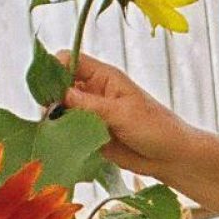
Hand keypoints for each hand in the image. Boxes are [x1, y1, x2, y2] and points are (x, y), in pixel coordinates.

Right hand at [55, 50, 197, 174]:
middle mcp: (93, 92)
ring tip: (53, 131)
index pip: (70, 60)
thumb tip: (58, 96)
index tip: (46, 87)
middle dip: (50, 97)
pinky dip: (61, 136)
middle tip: (49, 115)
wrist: (171, 157)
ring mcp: (90, 114)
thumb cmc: (155, 128)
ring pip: (61, 110)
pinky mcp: (90, 134)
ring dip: (53, 119)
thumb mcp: (122, 113)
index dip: (54, 68)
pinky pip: (68, 131)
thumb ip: (89, 106)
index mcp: (104, 77)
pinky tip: (57, 143)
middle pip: (59, 85)